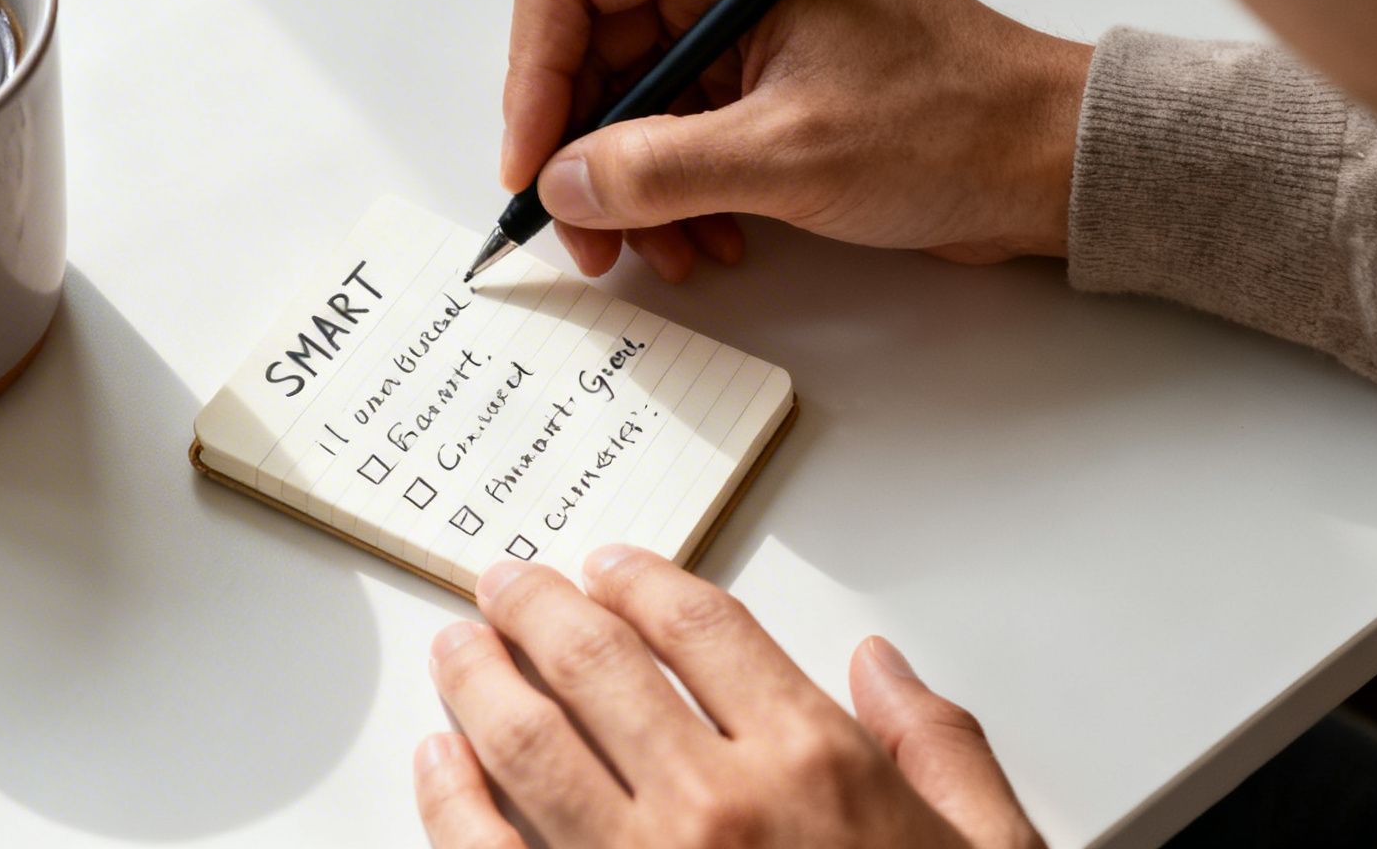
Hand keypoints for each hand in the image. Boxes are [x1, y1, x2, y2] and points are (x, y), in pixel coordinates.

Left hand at [415, 547, 1044, 848]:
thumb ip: (938, 750)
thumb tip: (883, 666)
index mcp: (817, 767)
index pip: (700, 626)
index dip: (641, 579)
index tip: (608, 567)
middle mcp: (718, 808)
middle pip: (594, 662)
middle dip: (536, 608)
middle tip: (507, 585)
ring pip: (525, 740)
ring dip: (479, 679)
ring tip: (458, 650)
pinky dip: (449, 797)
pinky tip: (438, 762)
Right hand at [502, 0, 1093, 280]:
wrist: (1050, 162)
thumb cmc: (953, 127)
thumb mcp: (790, 156)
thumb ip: (658, 169)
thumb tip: (562, 184)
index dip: (533, 76)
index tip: (534, 166)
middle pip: (587, 46)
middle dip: (581, 150)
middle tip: (586, 236)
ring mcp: (740, 19)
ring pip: (625, 99)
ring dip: (626, 185)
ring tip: (660, 253)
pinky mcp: (759, 73)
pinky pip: (673, 127)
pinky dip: (669, 190)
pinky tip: (702, 238)